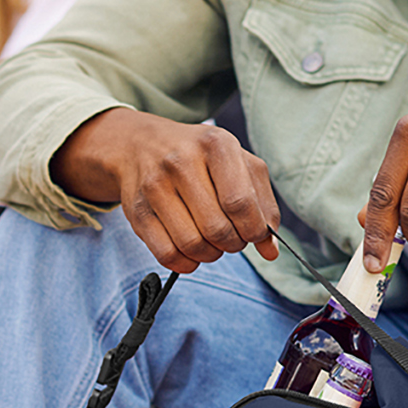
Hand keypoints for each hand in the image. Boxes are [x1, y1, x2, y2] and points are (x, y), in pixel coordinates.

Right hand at [51, 108, 279, 273]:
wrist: (141, 144)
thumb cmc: (200, 156)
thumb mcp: (239, 164)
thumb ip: (262, 205)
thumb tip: (270, 250)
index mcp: (216, 145)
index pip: (241, 203)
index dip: (253, 230)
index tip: (254, 233)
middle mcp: (182, 161)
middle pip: (218, 229)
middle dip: (233, 244)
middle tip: (232, 237)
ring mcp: (155, 186)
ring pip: (193, 245)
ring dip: (211, 255)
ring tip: (213, 242)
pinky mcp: (136, 211)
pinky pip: (167, 254)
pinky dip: (186, 263)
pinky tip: (192, 252)